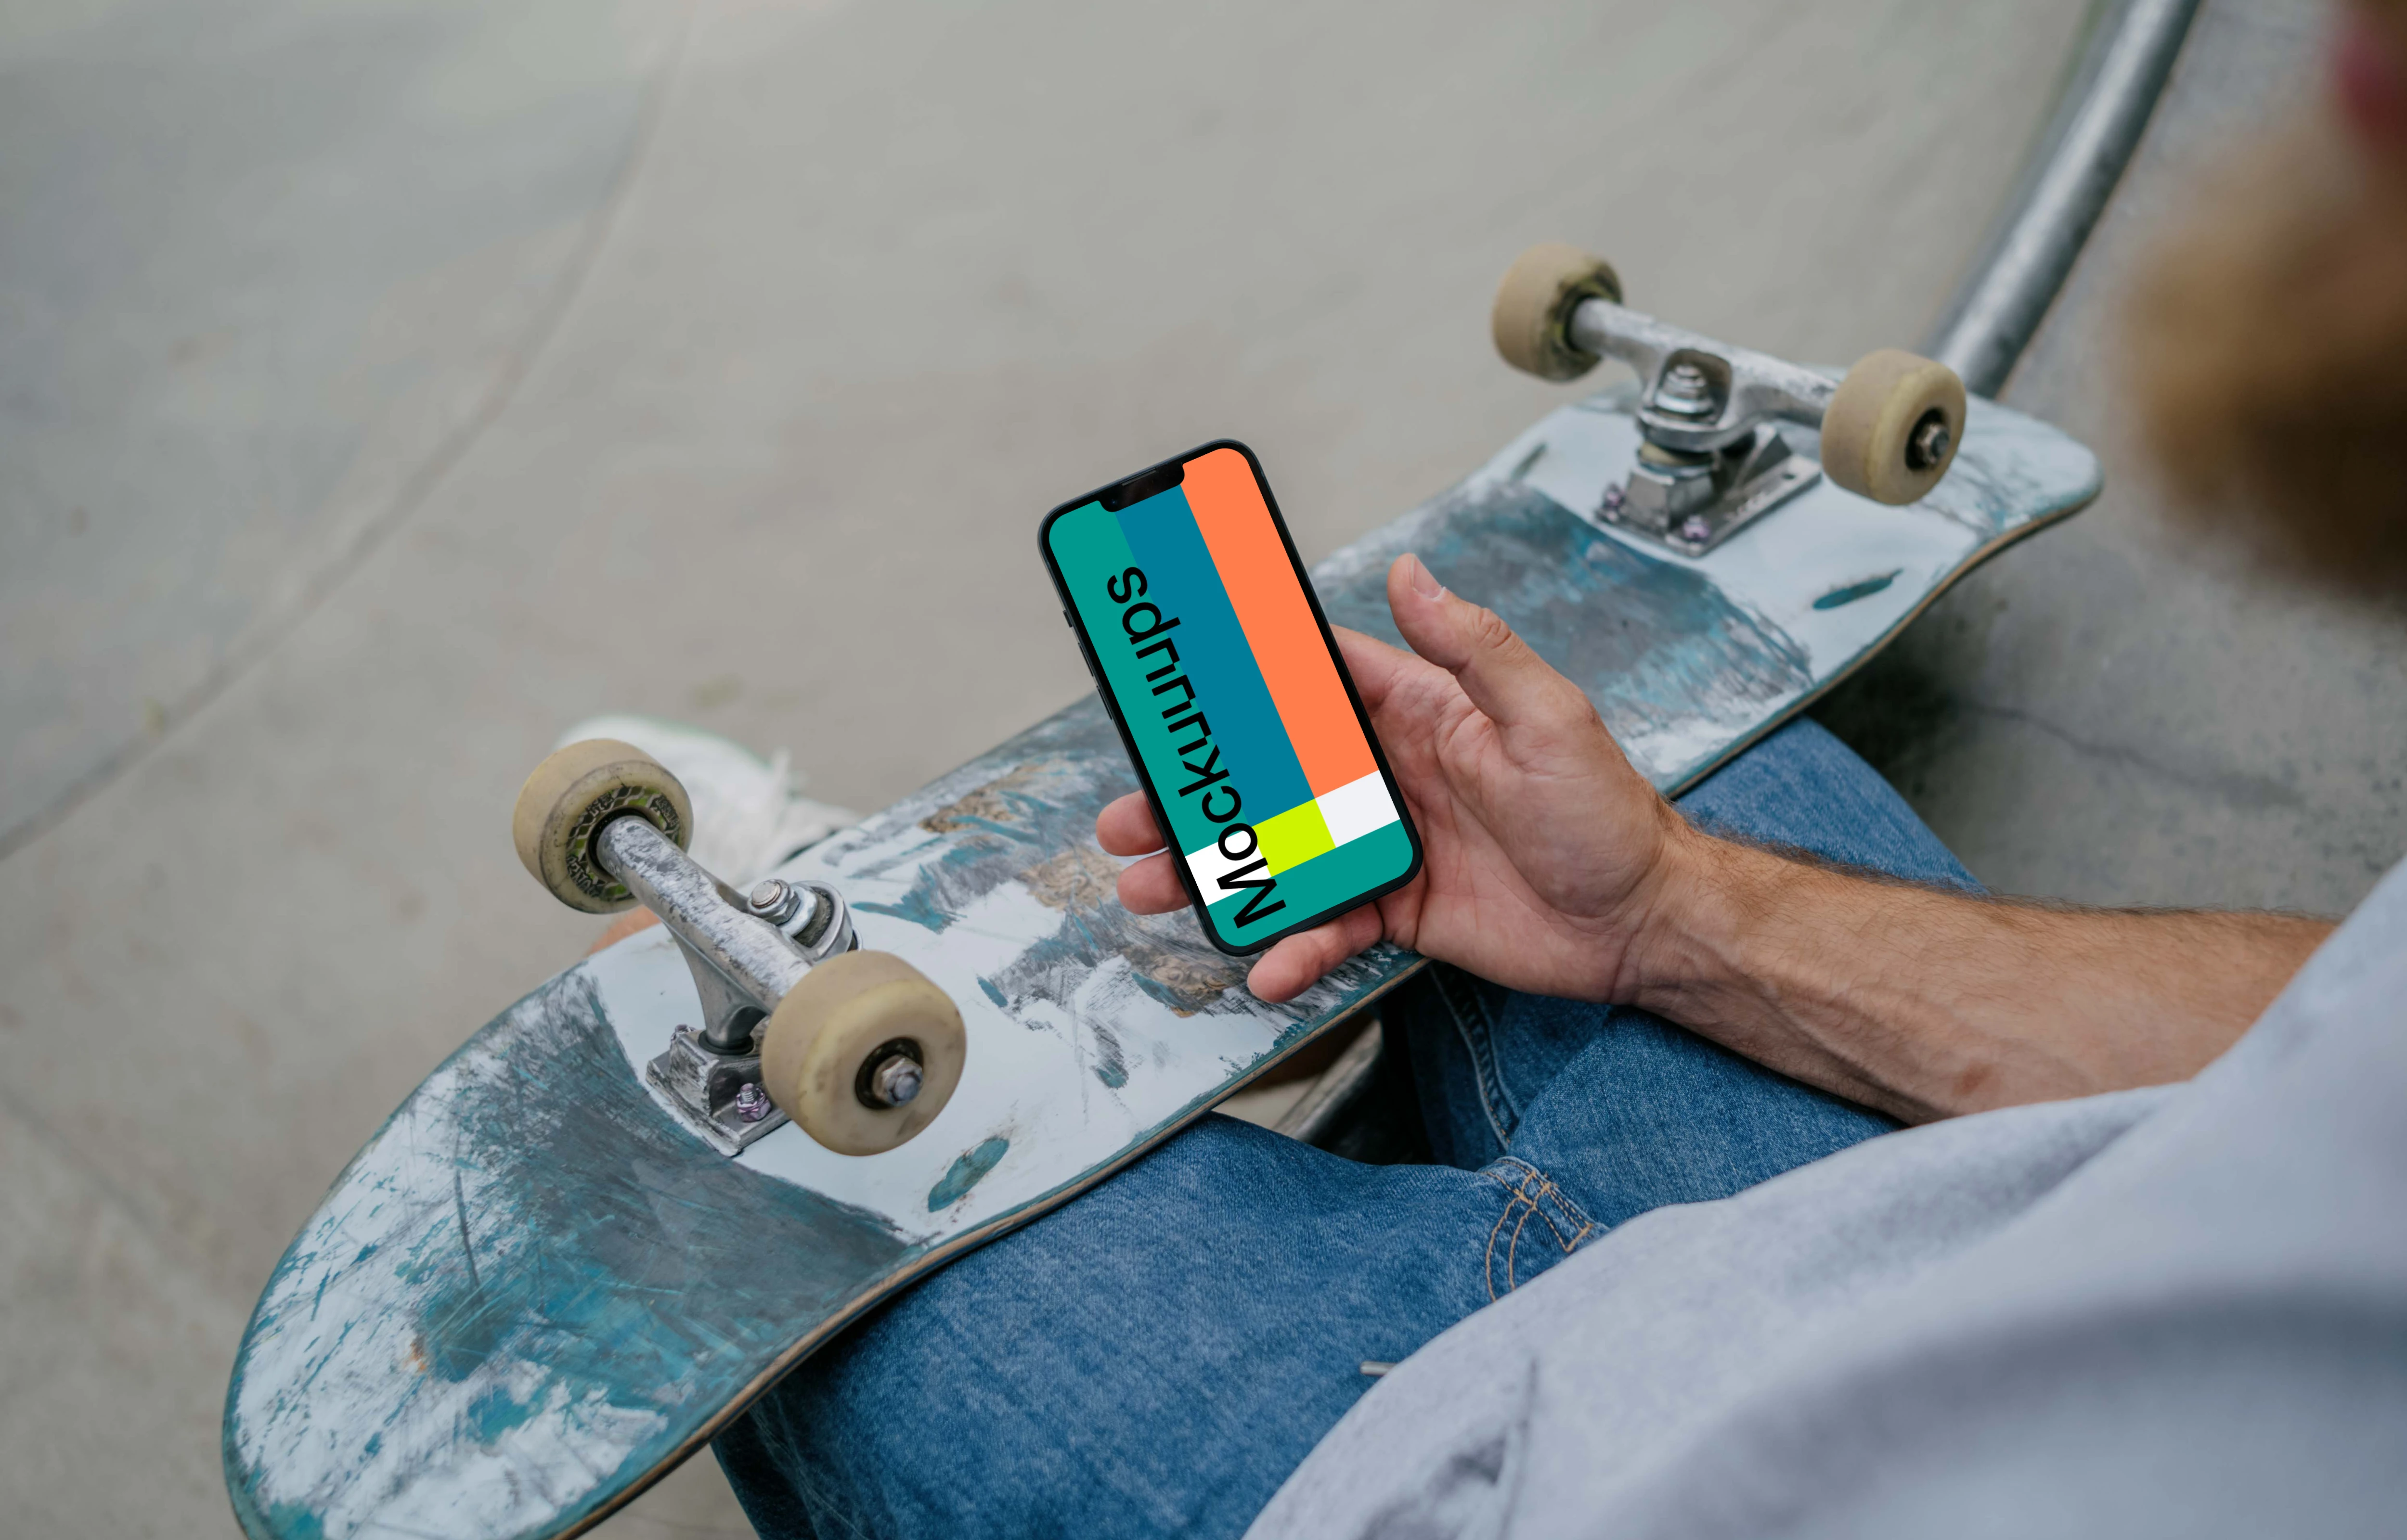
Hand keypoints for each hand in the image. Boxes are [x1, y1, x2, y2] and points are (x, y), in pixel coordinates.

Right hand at [1098, 553, 1693, 1003]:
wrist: (1643, 922)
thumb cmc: (1607, 814)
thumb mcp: (1547, 717)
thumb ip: (1474, 647)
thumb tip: (1414, 573)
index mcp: (1419, 713)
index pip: (1314, 680)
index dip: (1243, 673)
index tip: (1175, 673)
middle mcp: (1391, 774)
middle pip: (1271, 776)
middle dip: (1200, 793)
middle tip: (1136, 810)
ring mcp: (1388, 844)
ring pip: (1281, 853)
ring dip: (1218, 871)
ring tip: (1156, 887)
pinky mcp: (1399, 908)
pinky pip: (1328, 924)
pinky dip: (1294, 945)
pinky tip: (1267, 962)